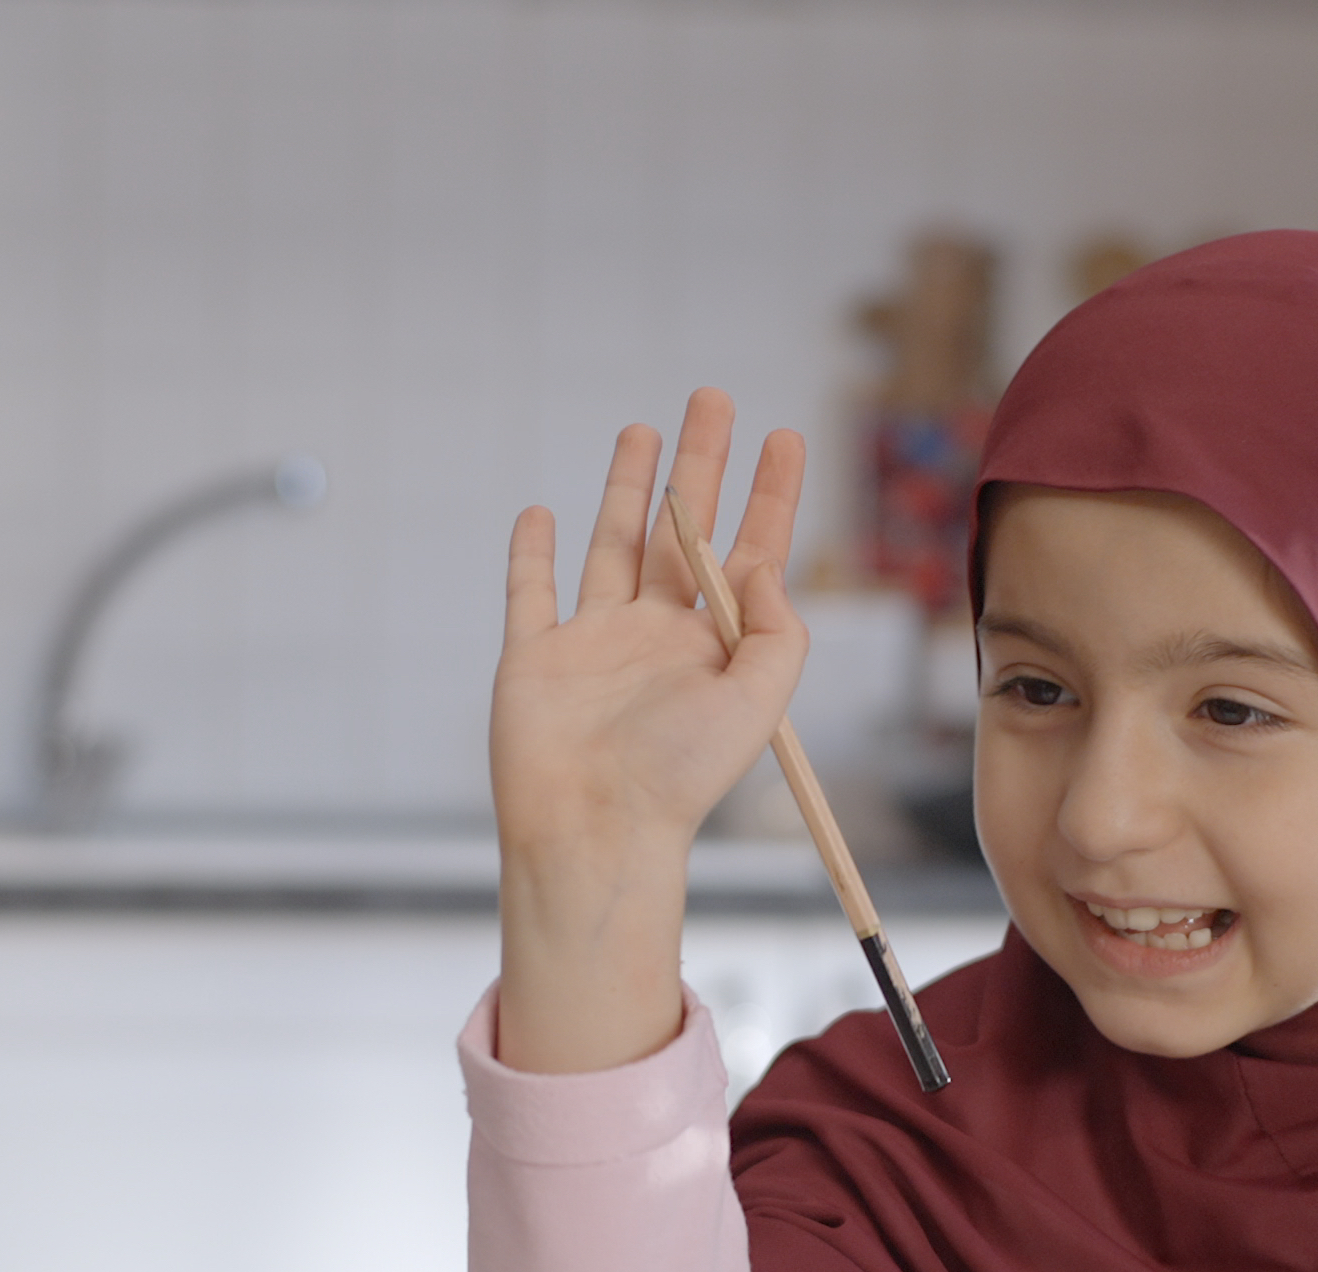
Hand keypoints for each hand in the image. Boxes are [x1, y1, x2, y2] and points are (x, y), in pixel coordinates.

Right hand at [490, 389, 807, 1073]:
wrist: (593, 829)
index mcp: (715, 647)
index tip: (786, 436)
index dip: (771, 495)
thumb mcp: (759, 701)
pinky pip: (531, 594)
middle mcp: (658, 637)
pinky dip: (531, 553)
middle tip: (715, 397)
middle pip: (683, 530)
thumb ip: (775, 629)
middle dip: (702, 464)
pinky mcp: (534, 658)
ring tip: (643, 428)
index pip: (751, 553)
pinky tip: (541, 513)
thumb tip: (761, 562)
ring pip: (614, 545)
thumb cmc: (680, 778)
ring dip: (628, 487)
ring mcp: (594, 644)